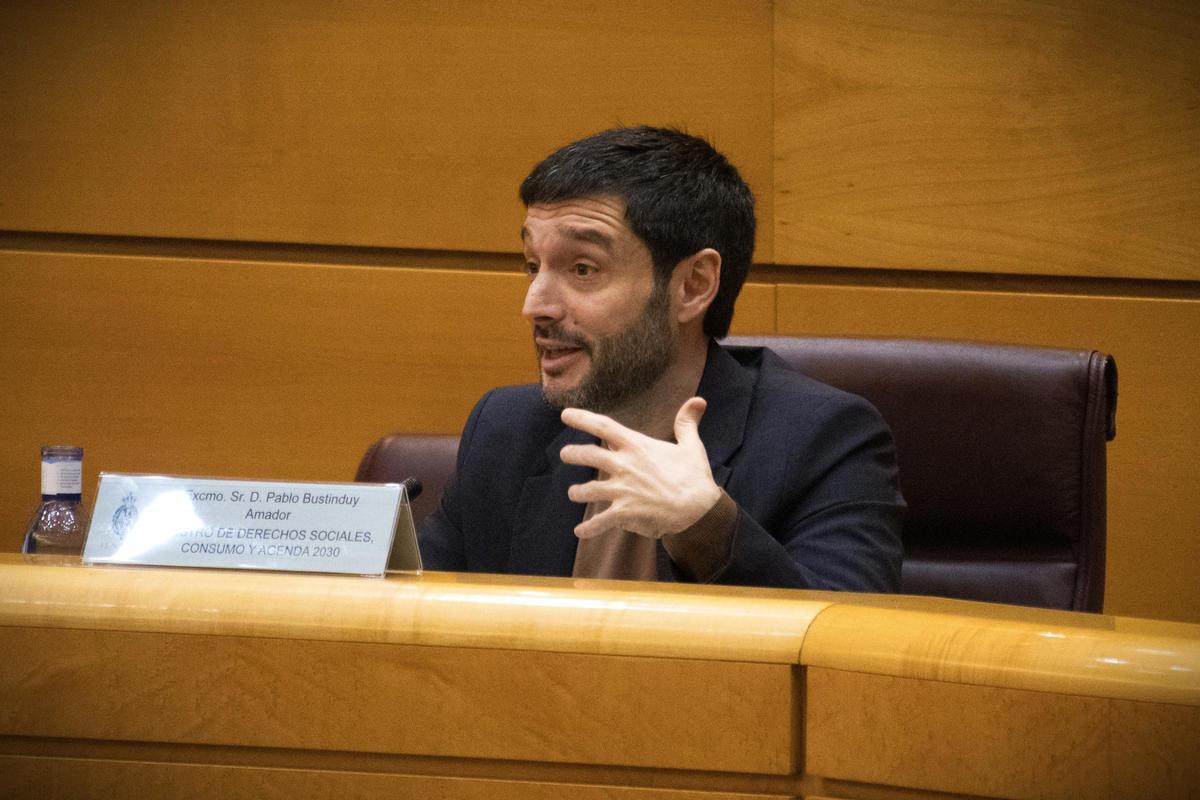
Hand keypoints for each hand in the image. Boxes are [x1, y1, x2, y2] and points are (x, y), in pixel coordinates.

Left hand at [559, 397, 721, 539]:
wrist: (698, 509)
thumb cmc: (694, 477)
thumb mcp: (691, 446)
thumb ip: (686, 423)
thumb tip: (699, 400)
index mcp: (636, 446)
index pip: (603, 427)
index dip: (582, 419)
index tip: (565, 414)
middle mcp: (624, 466)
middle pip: (588, 455)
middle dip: (572, 453)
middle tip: (564, 454)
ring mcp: (622, 490)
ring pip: (588, 490)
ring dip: (577, 492)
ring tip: (573, 493)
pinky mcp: (624, 512)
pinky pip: (600, 521)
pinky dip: (588, 528)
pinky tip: (579, 532)